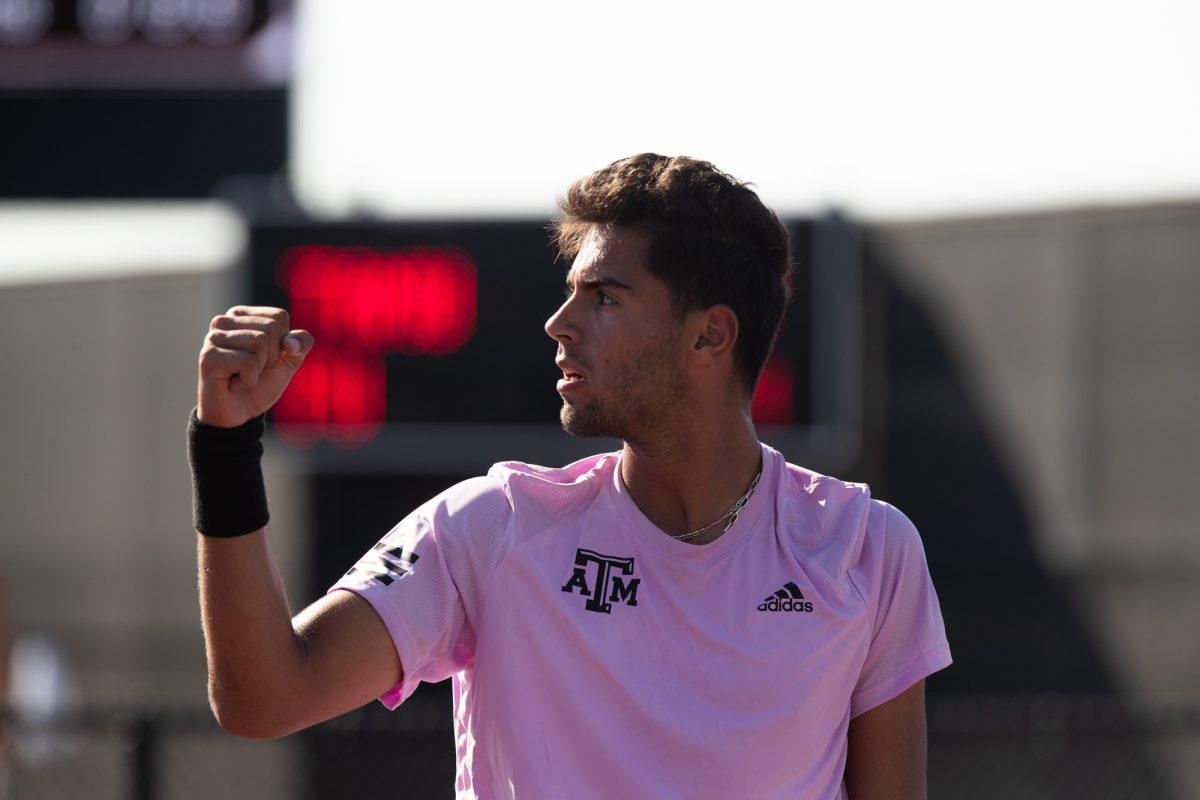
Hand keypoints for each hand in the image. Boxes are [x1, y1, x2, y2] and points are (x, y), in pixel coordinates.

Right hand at [197, 306, 313, 427]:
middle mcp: (224, 321)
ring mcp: (213, 337)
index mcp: (242, 315)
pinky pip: (248, 362)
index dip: (282, 343)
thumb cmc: (261, 383)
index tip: (266, 358)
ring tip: (241, 375)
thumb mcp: (289, 361)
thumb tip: (291, 341)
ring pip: (260, 342)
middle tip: (252, 369)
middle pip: (271, 328)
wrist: (239, 414)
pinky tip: (234, 383)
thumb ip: (301, 343)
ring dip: (259, 368)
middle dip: (271, 357)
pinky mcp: (209, 356)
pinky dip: (249, 379)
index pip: (279, 317)